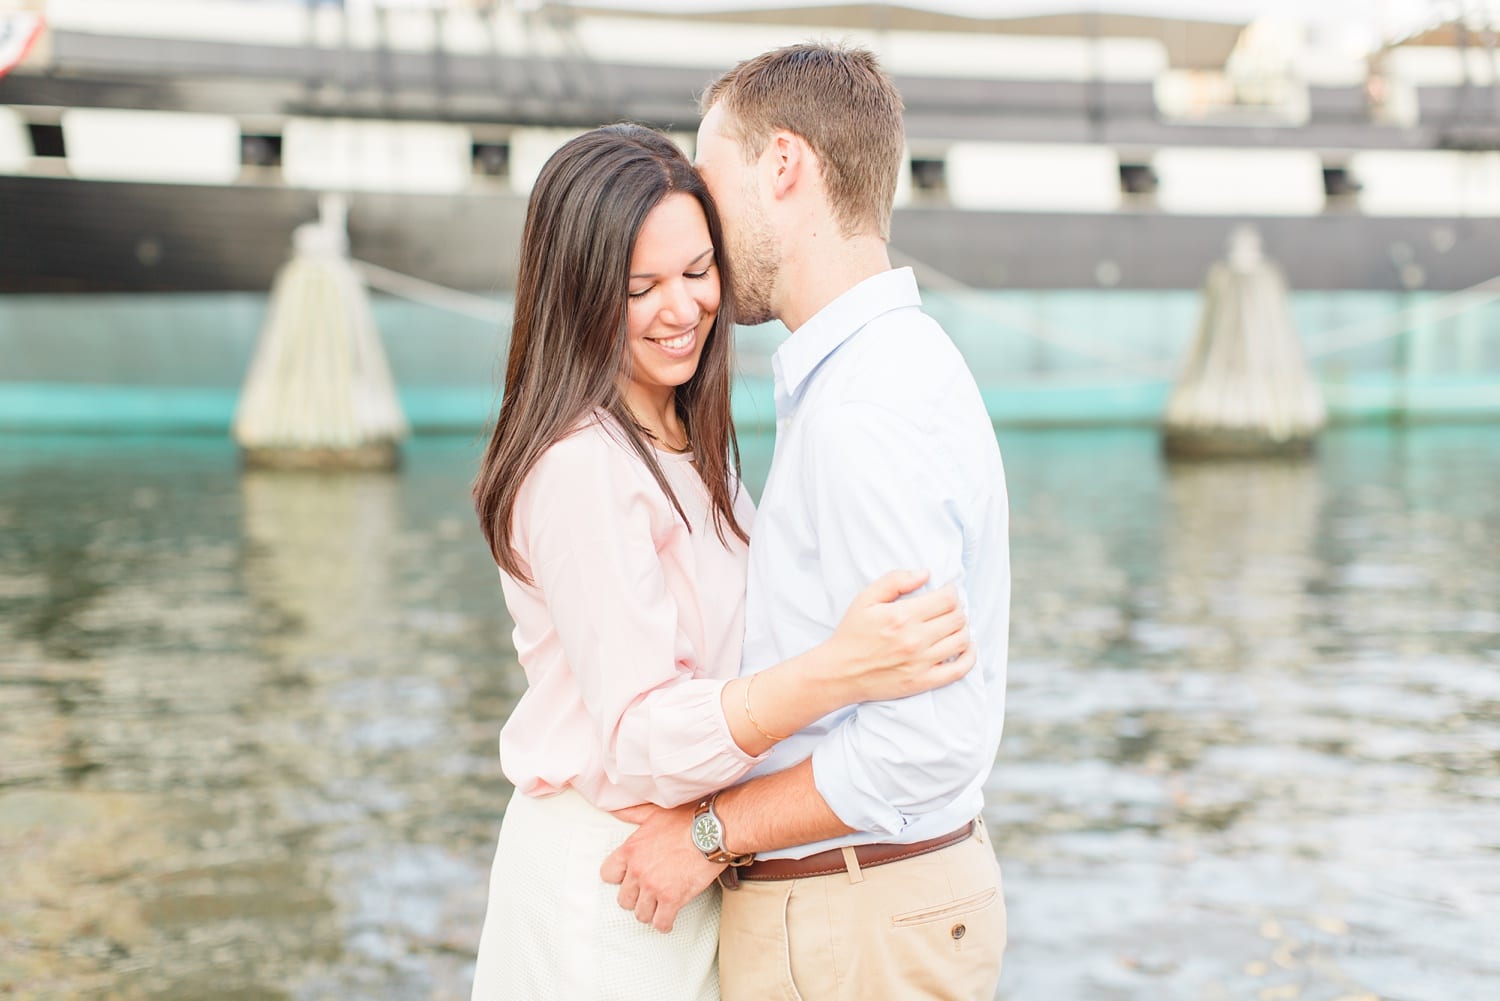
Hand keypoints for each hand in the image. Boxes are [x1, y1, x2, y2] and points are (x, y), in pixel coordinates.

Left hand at [601, 803, 724, 932]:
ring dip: (651, 912)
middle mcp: (638, 870)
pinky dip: (665, 923)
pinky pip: (661, 923)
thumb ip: (632, 814)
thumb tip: (616, 809)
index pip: (608, 875)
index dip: (619, 878)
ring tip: (659, 906)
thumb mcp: (654, 813)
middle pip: (624, 900)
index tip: (629, 879)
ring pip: (641, 914)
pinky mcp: (672, 899)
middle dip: (636, 898)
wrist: (713, 830)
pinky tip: (670, 916)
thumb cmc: (688, 819)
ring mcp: (653, 887)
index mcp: (631, 850)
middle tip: (648, 894)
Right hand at [826, 571, 973, 701]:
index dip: (951, 592)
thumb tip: (925, 573)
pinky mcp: (923, 682)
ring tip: (951, 626)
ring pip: (961, 640)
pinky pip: (959, 670)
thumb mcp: (865, 599)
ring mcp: (921, 663)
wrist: (839, 673)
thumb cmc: (852, 634)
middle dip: (957, 608)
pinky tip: (966, 648)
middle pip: (957, 617)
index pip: (947, 599)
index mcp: (902, 616)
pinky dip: (969, 657)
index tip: (945, 593)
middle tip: (947, 609)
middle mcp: (915, 639)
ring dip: (962, 629)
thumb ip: (895, 580)